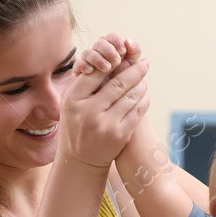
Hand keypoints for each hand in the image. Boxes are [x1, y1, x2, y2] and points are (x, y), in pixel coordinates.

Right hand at [60, 33, 149, 167]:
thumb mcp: (70, 105)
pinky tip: (145, 95)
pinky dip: (143, 100)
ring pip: (130, 96)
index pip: (96, 73)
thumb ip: (83, 85)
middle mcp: (89, 111)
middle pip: (118, 84)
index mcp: (73, 100)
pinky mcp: (119, 135)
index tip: (123, 55)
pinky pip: (137, 111)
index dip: (112, 63)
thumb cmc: (76, 127)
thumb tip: (104, 61)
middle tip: (145, 62)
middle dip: (135, 70)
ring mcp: (105, 124)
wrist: (80, 161)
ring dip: (141, 84)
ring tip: (145, 77)